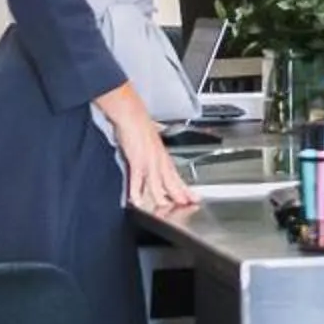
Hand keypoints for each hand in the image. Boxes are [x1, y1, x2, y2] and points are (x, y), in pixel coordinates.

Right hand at [114, 102, 198, 217]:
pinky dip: (137, 190)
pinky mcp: (137, 160)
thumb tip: (153, 155)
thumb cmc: (139, 126)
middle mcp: (159, 159)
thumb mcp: (150, 142)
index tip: (192, 197)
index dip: (184, 188)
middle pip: (171, 181)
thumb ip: (153, 152)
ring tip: (165, 208)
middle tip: (188, 205)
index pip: (175, 176)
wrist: (131, 114)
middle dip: (179, 194)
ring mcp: (150, 161)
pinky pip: (138, 179)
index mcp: (162, 156)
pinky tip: (137, 200)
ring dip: (161, 197)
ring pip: (158, 183)